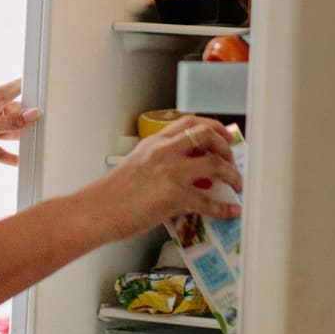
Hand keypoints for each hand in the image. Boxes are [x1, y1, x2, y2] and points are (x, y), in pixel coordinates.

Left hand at [0, 79, 41, 170]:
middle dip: (27, 117)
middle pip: (13, 113)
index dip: (27, 87)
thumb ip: (12, 121)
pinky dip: (7, 155)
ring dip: (18, 137)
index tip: (42, 88)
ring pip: (7, 132)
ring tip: (36, 140)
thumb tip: (32, 113)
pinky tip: (17, 160)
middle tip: (45, 121)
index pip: (12, 90)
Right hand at [80, 115, 242, 242]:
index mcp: (154, 143)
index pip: (190, 122)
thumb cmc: (112, 194)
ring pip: (214, 163)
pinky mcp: (172, 196)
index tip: (224, 136)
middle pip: (207, 135)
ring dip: (232, 174)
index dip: (213, 127)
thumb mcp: (137, 165)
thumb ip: (161, 162)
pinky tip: (232, 212)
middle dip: (227, 147)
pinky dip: (224, 208)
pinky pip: (207, 201)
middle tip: (233, 161)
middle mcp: (163, 151)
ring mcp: (169, 172)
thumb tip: (189, 173)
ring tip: (238, 184)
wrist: (96, 211)